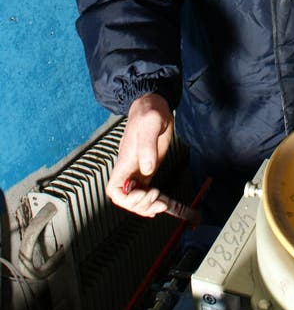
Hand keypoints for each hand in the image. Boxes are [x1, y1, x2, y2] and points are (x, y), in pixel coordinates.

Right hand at [106, 93, 173, 216]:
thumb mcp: (150, 123)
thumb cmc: (149, 111)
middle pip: (126, 199)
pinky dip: (151, 201)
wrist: (154, 104)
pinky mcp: (148, 167)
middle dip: (140, 205)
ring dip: (148, 206)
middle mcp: (130, 168)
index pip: (114, 189)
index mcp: (126, 160)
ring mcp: (138, 169)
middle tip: (158, 200)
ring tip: (163, 204)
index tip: (142, 193)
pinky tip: (161, 203)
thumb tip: (147, 169)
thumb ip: (147, 145)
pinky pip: (145, 191)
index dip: (125, 199)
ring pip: (136, 198)